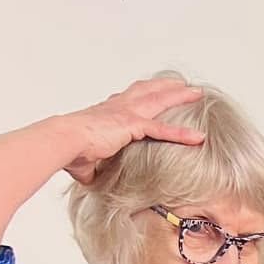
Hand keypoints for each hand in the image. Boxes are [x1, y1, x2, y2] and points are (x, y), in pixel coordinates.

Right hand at [64, 78, 204, 185]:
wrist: (65, 142)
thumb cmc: (70, 151)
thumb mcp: (86, 161)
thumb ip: (93, 168)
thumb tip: (90, 180)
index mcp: (107, 111)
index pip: (129, 98)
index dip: (143, 93)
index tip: (152, 89)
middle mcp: (118, 106)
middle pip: (148, 91)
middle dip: (167, 86)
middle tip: (183, 84)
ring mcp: (126, 112)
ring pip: (159, 100)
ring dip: (179, 96)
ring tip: (197, 93)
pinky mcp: (132, 124)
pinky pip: (162, 129)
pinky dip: (182, 133)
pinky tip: (198, 137)